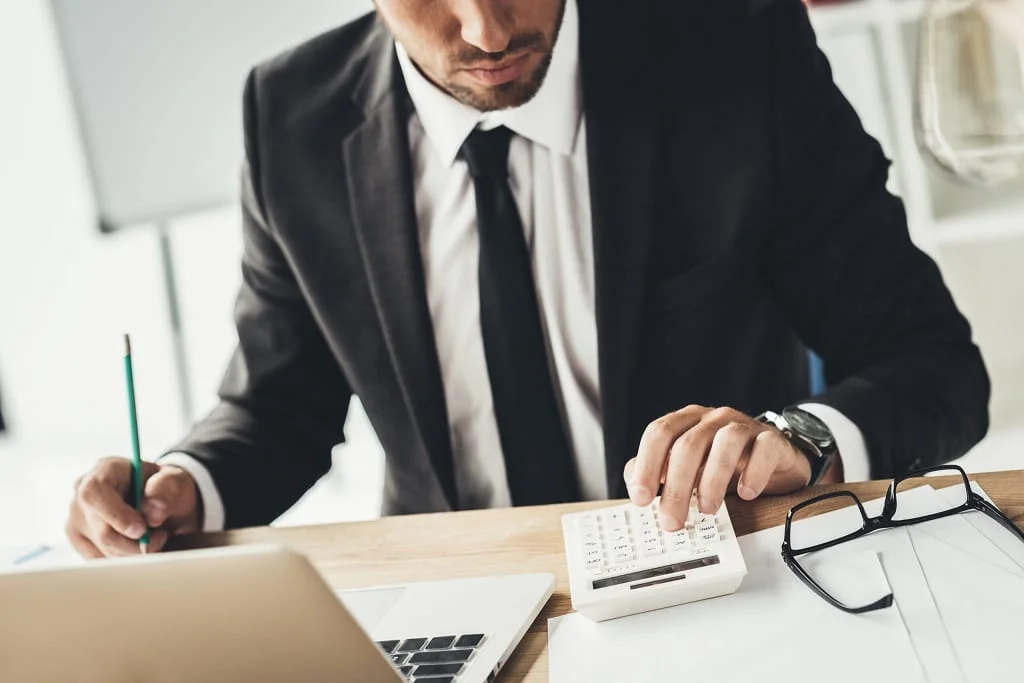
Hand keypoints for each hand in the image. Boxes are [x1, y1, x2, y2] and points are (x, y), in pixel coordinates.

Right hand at [66, 457, 200, 557]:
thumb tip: (153, 512)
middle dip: (136, 542)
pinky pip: (102, 560)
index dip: (116, 515)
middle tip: (160, 537)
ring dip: (134, 552)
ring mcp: (76, 520)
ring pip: (103, 551)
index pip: (94, 493)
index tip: (141, 529)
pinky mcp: (79, 542)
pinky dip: (124, 558)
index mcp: (103, 470)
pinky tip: (137, 545)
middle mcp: (82, 495)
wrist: (161, 504)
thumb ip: (166, 489)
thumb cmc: (165, 489)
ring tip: (153, 537)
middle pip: (103, 531)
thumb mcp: (175, 481)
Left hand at [624, 405, 822, 531]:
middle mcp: (713, 419)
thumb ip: (659, 472)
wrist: (773, 457)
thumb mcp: (689, 468)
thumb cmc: (725, 463)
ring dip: (713, 479)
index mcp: (687, 422)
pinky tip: (746, 493)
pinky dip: (754, 472)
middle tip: (672, 520)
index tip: (641, 498)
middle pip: (688, 445)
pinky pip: (764, 449)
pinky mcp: (771, 439)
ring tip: (708, 509)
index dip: (646, 465)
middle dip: (677, 487)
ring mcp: (743, 426)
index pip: (659, 433)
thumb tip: (635, 486)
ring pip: (726, 442)